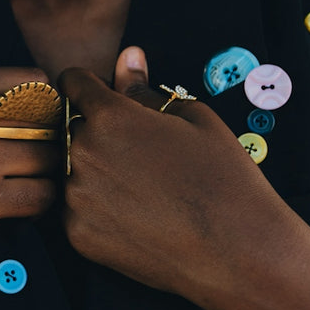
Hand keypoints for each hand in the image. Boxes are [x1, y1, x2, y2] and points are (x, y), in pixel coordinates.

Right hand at [0, 67, 58, 266]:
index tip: (42, 127)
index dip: (47, 107)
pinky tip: (26, 207)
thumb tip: (24, 103)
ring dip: (52, 174)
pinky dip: (42, 204)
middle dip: (55, 141)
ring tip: (38, 184)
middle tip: (48, 160)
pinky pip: (40, 198)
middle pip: (49, 121)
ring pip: (51, 159)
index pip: (36, 83)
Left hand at [59, 47, 309, 309]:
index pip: (72, 82)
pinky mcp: (78, 235)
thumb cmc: (223, 178)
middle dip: (95, 131)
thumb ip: (146, 87)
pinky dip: (96, 208)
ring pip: (73, 169)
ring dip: (94, 170)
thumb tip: (127, 57)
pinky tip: (135, 215)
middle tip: (138, 153)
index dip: (90, 86)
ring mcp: (76, 198)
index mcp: (109, 116)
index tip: (105, 98)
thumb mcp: (194, 118)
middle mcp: (83, 153)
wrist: (237, 253)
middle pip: (72, 127)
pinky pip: (75, 209)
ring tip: (141, 188)